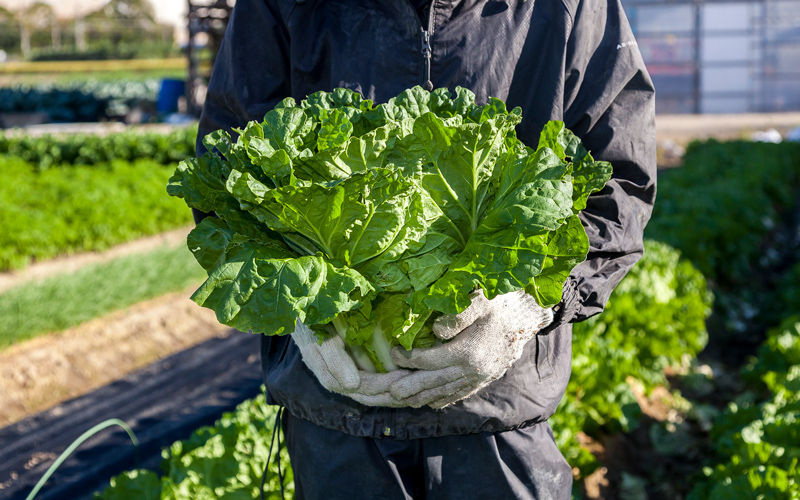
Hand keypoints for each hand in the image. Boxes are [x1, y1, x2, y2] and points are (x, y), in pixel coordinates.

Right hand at [291, 321, 412, 406]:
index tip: (404, 378)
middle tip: (417, 386)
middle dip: (392, 392)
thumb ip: (333, 357)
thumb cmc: (308, 316)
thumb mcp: (317, 333)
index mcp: (326, 372)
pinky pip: (368, 380)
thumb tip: (352, 385)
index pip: (359, 388)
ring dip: (391, 392)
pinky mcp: (347, 364)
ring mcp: (340, 372)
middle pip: (367, 394)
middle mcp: (334, 377)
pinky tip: (402, 379)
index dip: (382, 386)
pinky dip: (385, 383)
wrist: (297, 301)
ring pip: (369, 391)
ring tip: (414, 387)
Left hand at [389, 290, 553, 408]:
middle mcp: (474, 371)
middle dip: (407, 386)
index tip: (392, 352)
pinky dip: (440, 400)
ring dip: (420, 398)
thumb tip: (436, 332)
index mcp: (469, 352)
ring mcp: (480, 378)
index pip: (429, 360)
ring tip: (399, 399)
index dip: (408, 358)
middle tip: (385, 390)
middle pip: (432, 383)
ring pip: (443, 394)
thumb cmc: (500, 301)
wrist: (527, 314)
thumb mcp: (478, 299)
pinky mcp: (484, 380)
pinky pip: (458, 395)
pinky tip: (428, 402)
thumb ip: (457, 315)